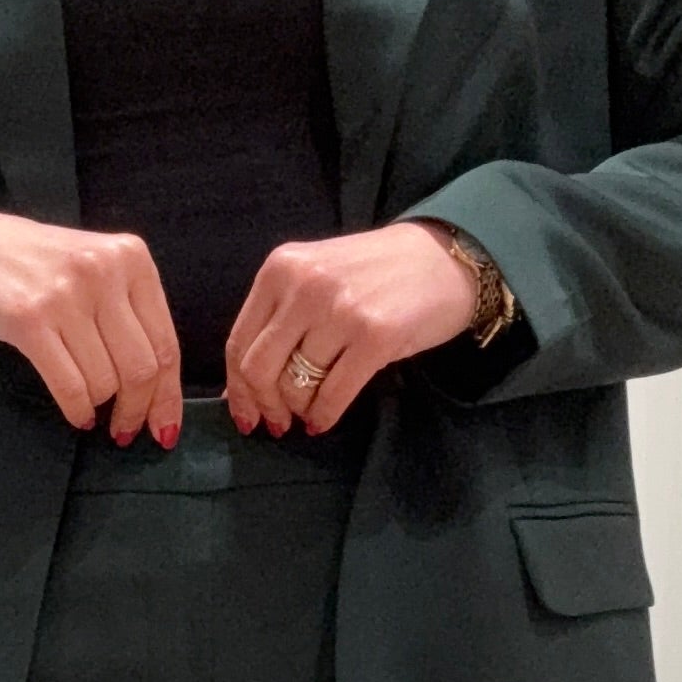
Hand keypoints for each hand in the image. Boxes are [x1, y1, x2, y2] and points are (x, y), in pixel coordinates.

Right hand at [0, 201, 183, 445]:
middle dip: (137, 411)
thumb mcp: (91, 267)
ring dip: (100, 408)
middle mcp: (103, 271)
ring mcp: (65, 294)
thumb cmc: (30, 262)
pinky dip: (77, 411)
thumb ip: (126, 310)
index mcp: (130, 258)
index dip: (168, 397)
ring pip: (106, 381)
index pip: (165, 343)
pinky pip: (70, 385)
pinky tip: (76, 416)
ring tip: (90, 410)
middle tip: (124, 432)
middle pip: (142, 368)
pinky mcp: (28, 319)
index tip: (165, 429)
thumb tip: (157, 387)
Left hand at [224, 221, 477, 432]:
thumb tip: (237, 389)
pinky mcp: (375, 337)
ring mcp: (340, 310)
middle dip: (264, 406)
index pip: (239, 342)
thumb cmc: (375, 274)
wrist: (444, 258)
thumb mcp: (316, 281)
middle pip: (259, 368)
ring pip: (295, 385)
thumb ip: (277, 324)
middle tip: (277, 423)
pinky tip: (323, 420)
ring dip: (299, 410)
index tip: (244, 416)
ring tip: (310, 412)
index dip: (238, 389)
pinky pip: (332, 395)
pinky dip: (323, 417)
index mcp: (281, 268)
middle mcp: (305, 285)